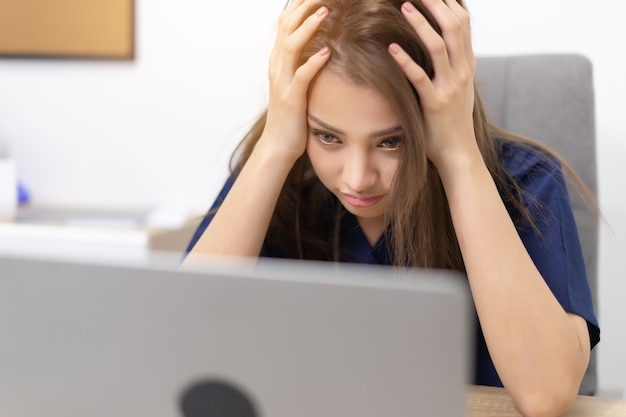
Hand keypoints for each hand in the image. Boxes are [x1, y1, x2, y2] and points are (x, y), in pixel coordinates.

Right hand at [259, 0, 330, 162]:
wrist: (278, 145)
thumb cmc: (292, 114)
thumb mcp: (295, 81)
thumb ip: (302, 60)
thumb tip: (321, 42)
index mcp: (279, 59)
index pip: (286, 21)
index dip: (299, 3)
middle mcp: (277, 65)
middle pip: (286, 25)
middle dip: (304, 5)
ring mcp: (282, 81)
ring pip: (291, 46)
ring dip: (308, 27)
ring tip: (325, 11)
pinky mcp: (291, 99)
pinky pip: (301, 77)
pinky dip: (313, 63)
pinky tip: (327, 52)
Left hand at [389, 0, 478, 168]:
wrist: (458, 154)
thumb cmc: (452, 122)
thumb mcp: (459, 89)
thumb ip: (453, 66)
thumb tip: (442, 46)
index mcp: (467, 66)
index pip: (463, 24)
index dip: (450, 3)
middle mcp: (462, 72)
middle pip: (454, 27)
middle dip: (436, 4)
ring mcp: (450, 88)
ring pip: (439, 46)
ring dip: (421, 24)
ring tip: (404, 6)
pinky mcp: (435, 104)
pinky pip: (420, 78)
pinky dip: (405, 61)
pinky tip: (391, 48)